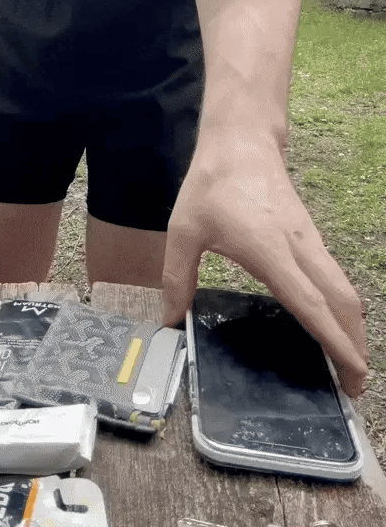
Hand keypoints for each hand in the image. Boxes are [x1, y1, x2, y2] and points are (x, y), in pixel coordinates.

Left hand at [162, 131, 368, 396]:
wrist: (240, 143)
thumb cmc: (210, 185)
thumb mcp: (183, 232)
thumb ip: (176, 278)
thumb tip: (171, 319)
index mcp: (270, 250)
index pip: (310, 303)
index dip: (332, 340)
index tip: (352, 372)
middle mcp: (300, 248)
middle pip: (342, 301)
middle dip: (355, 343)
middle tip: (354, 383)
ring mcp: (309, 239)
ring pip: (343, 288)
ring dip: (351, 324)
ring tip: (346, 359)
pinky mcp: (308, 234)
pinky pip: (333, 275)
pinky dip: (339, 304)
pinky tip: (325, 318)